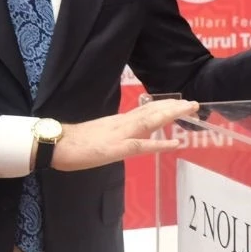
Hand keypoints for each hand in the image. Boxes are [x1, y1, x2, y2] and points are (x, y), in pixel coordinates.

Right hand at [52, 99, 198, 171]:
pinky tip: (176, 143)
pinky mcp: (117, 148)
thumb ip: (112, 133)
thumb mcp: (97, 135)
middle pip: (152, 112)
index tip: (180, 103)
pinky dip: (160, 143)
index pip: (145, 110)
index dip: (164, 106)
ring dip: (171, 115)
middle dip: (174, 107)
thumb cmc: (72, 142)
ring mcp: (120, 134)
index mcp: (117, 121)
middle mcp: (122, 123)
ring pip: (150, 121)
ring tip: (190, 111)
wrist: (56, 144)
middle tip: (195, 104)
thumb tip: (124, 136)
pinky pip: (142, 145)